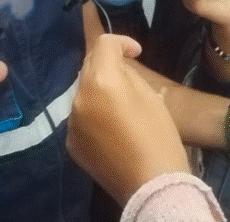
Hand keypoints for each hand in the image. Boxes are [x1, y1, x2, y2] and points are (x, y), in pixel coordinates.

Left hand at [67, 34, 189, 205]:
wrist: (153, 186)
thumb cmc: (159, 137)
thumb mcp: (150, 95)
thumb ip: (128, 73)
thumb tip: (116, 65)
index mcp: (101, 81)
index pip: (103, 44)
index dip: (121, 42)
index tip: (135, 52)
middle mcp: (79, 96)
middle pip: (88, 65)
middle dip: (106, 63)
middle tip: (126, 72)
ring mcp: (72, 120)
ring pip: (83, 92)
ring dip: (97, 89)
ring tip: (118, 103)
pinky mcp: (70, 141)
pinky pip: (80, 116)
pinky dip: (92, 113)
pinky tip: (110, 127)